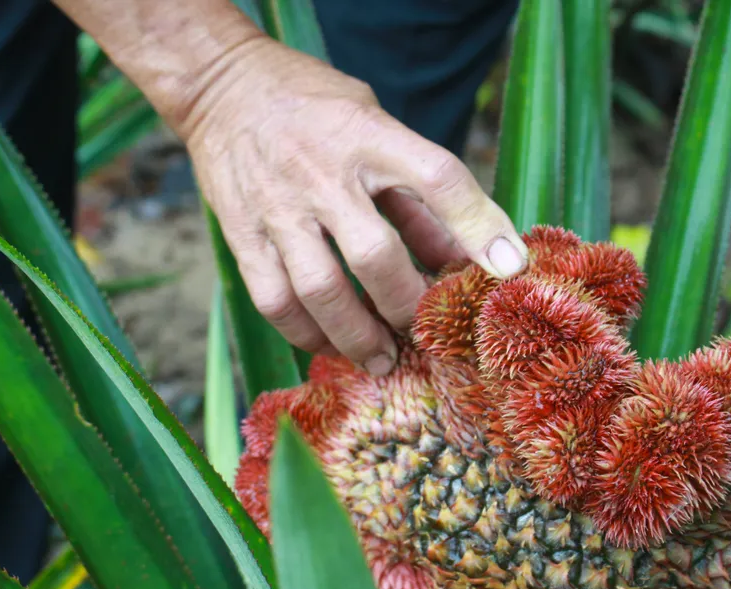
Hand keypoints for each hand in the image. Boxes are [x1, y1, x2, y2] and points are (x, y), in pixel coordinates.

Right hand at [176, 36, 527, 375]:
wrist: (222, 85)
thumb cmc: (315, 106)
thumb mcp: (377, 126)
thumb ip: (415, 194)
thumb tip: (459, 258)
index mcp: (368, 135)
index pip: (436, 178)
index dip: (478, 224)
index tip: (508, 268)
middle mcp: (322, 172)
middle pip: (374, 255)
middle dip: (407, 306)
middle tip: (425, 334)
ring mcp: (277, 205)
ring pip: (319, 289)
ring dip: (356, 335)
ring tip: (380, 359)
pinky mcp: (240, 232)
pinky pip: (273, 298)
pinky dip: (305, 332)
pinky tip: (327, 344)